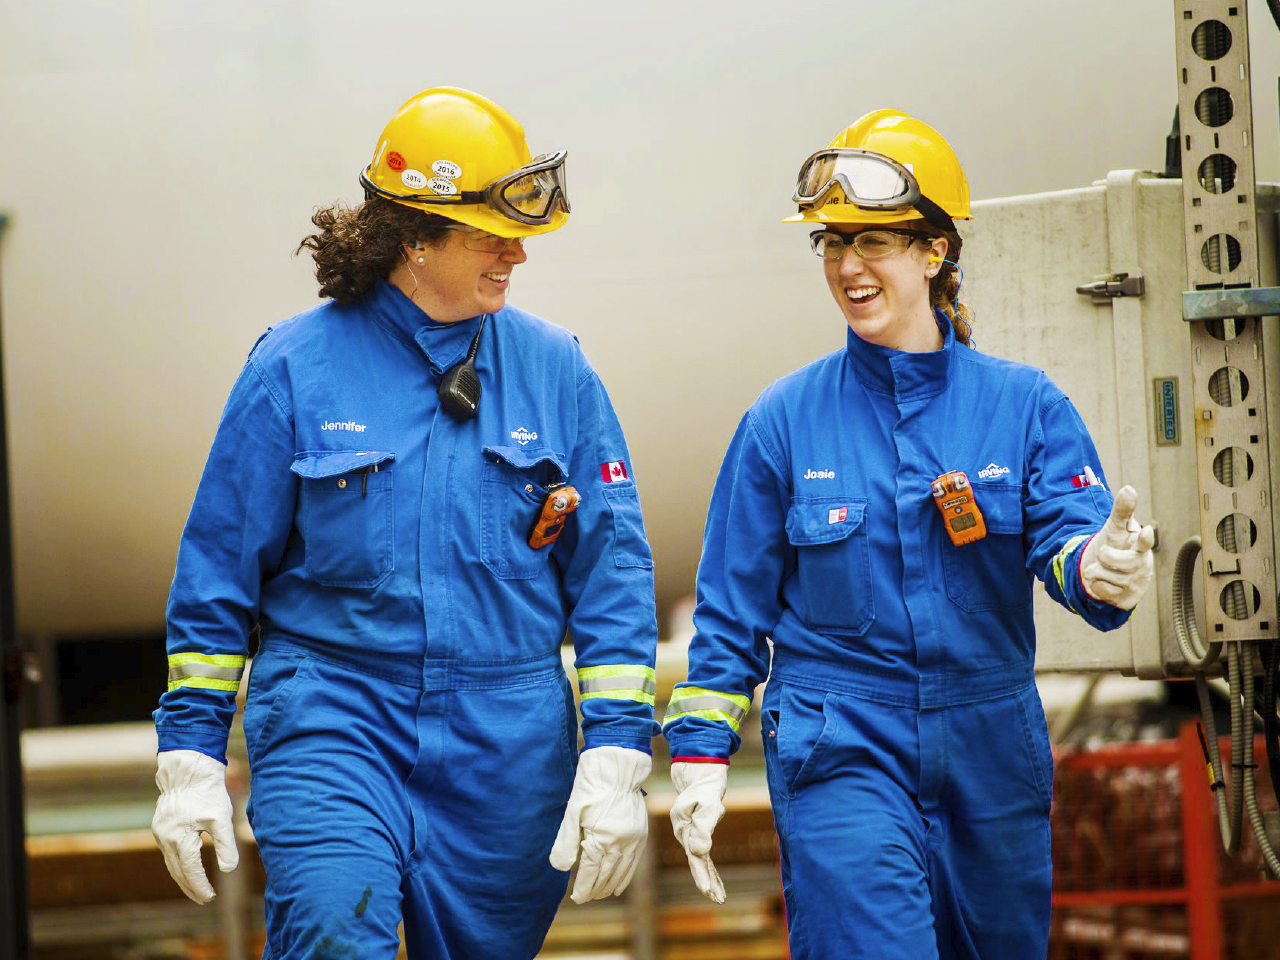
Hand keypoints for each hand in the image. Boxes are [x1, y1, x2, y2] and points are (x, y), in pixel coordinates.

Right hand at [151, 749, 238, 903]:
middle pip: (177, 871)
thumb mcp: (222, 818)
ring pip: (171, 863)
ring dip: (183, 877)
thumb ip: (225, 845)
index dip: (200, 886)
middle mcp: (165, 838)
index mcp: (180, 838)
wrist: (188, 769)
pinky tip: (187, 867)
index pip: (191, 871)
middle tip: (205, 900)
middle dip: (191, 887)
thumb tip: (229, 870)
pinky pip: (169, 852)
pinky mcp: (160, 827)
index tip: (210, 898)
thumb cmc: (207, 791)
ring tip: (197, 889)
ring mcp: (160, 833)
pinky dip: (178, 864)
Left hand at [549, 746, 651, 902]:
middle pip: (606, 875)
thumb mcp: (572, 812)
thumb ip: (566, 842)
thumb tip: (561, 868)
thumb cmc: (591, 786)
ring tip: (599, 895)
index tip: (575, 897)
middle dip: (594, 890)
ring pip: (621, 871)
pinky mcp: (641, 834)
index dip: (583, 887)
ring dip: (609, 886)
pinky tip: (619, 886)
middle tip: (583, 898)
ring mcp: (633, 839)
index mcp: (601, 838)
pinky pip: (634, 863)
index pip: (591, 872)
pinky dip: (626, 876)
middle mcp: (620, 843)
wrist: (617, 767)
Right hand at [669, 761, 727, 903]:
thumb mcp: (706, 804)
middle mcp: (685, 835)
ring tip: (720, 897)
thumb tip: (701, 851)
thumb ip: (703, 827)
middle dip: (706, 882)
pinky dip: (710, 869)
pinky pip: (704, 855)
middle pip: (696, 863)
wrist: (699, 775)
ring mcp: (690, 835)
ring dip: (710, 879)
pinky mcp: (698, 833)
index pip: (694, 857)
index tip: (708, 890)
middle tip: (718, 899)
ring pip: (701, 862)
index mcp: (684, 829)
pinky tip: (717, 882)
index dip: (701, 874)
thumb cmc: (704, 788)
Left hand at [1080, 485, 1155, 609]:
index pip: (1144, 542)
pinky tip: (1104, 582)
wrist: (1108, 572)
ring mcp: (1136, 584)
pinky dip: (1096, 585)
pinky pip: (1101, 591)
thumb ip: (1122, 510)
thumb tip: (1128, 488)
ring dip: (1096, 570)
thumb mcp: (1115, 527)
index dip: (1144, 538)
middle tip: (1103, 553)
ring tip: (1102, 567)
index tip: (1146, 531)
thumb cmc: (1116, 545)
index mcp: (1141, 546)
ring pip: (1105, 575)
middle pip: (1117, 561)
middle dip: (1105, 556)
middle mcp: (1142, 566)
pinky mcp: (1126, 600)